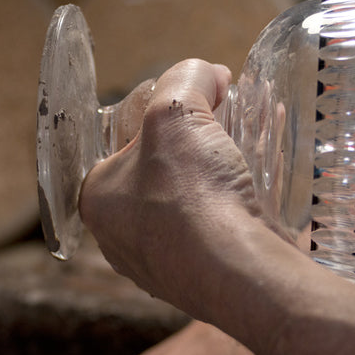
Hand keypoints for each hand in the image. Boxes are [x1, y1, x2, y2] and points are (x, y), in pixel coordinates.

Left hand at [79, 59, 269, 321]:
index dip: (161, 103)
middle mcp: (119, 237)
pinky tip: (257, 191)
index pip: (120, 135)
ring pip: (188, 199)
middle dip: (193, 137)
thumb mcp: (176, 112)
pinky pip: (215, 230)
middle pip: (158, 166)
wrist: (239, 272)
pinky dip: (235, 205)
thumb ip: (185, 79)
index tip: (200, 92)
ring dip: (217, 170)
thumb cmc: (193, 195)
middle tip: (226, 116)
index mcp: (96, 197)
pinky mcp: (201, 280)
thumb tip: (207, 73)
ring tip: (249, 148)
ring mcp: (160, 265)